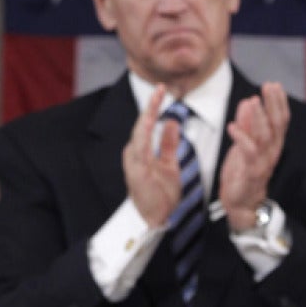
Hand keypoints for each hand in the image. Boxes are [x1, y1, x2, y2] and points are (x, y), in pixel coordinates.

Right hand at [123, 85, 180, 226]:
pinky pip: (140, 150)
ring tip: (155, 99)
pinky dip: (145, 135)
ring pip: (139, 134)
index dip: (154, 105)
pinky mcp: (136, 172)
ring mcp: (133, 162)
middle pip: (142, 124)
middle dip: (150, 105)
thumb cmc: (160, 193)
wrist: (154, 219)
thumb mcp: (170, 164)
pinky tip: (149, 123)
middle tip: (160, 87)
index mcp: (141, 150)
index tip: (163, 89)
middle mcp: (134, 153)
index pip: (148, 123)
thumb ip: (169, 143)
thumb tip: (172, 122)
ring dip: (147, 115)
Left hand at [219, 82, 289, 230]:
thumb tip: (248, 101)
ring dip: (259, 117)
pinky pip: (248, 152)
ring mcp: (264, 162)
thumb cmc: (243, 172)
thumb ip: (247, 124)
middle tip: (269, 86)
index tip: (274, 85)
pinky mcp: (252, 172)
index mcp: (273, 144)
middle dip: (274, 104)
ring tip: (252, 100)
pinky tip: (232, 126)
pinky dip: (241, 138)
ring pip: (265, 136)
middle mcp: (273, 151)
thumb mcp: (243, 143)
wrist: (241, 202)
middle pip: (277, 124)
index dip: (279, 102)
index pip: (281, 120)